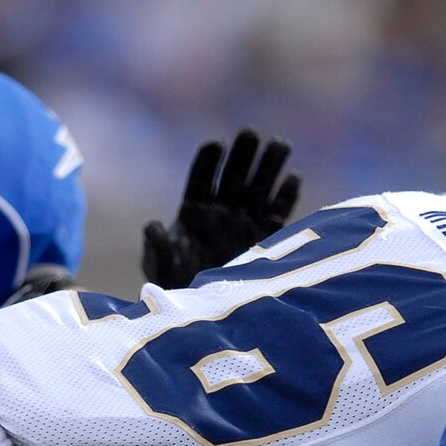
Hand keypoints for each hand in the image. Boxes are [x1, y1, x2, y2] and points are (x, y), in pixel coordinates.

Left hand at [141, 129, 300, 287]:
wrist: (202, 311)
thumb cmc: (175, 286)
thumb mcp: (161, 267)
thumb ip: (157, 248)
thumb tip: (151, 226)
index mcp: (193, 211)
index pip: (201, 178)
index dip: (208, 161)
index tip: (216, 145)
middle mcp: (221, 211)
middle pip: (233, 176)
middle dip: (242, 155)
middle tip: (250, 134)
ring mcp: (244, 222)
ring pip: (258, 188)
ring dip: (269, 167)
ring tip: (280, 144)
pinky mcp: (264, 239)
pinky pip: (277, 214)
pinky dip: (286, 198)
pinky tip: (293, 178)